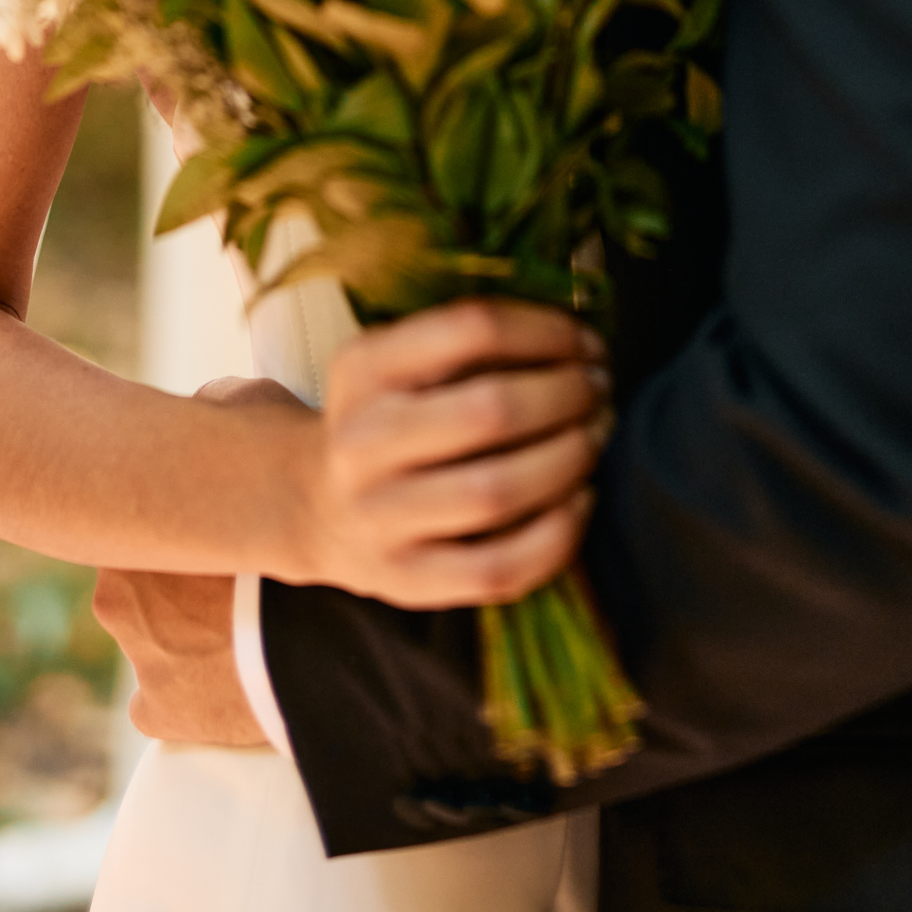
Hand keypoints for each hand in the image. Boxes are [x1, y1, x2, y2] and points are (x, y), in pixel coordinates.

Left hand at [91, 375, 292, 748]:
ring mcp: (135, 657)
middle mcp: (118, 593)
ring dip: (184, 634)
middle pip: (141, 578)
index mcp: (135, 529)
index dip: (178, 517)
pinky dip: (191, 694)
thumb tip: (202, 394)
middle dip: (177, 579)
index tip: (212, 525)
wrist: (327, 628)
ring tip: (242, 628)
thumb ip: (224, 407)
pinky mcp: (158, 712)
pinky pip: (163, 702)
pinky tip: (229, 678)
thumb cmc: (299, 514)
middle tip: (232, 579)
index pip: (140, 514)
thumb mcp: (268, 430)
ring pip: (150, 639)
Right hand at [296, 299, 610, 610]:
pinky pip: (500, 568)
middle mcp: (363, 441)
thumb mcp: (395, 360)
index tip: (585, 341)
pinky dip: (557, 534)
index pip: (471, 329)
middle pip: (492, 411)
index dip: (546, 331)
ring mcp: (380, 518)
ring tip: (594, 436)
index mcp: (364, 367)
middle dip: (567, 394)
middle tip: (598, 389)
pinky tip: (579, 498)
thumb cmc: (384, 417)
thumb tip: (576, 337)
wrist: (313, 505)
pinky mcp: (406, 582)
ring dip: (570, 458)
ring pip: (499, 492)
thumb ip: (466, 341)